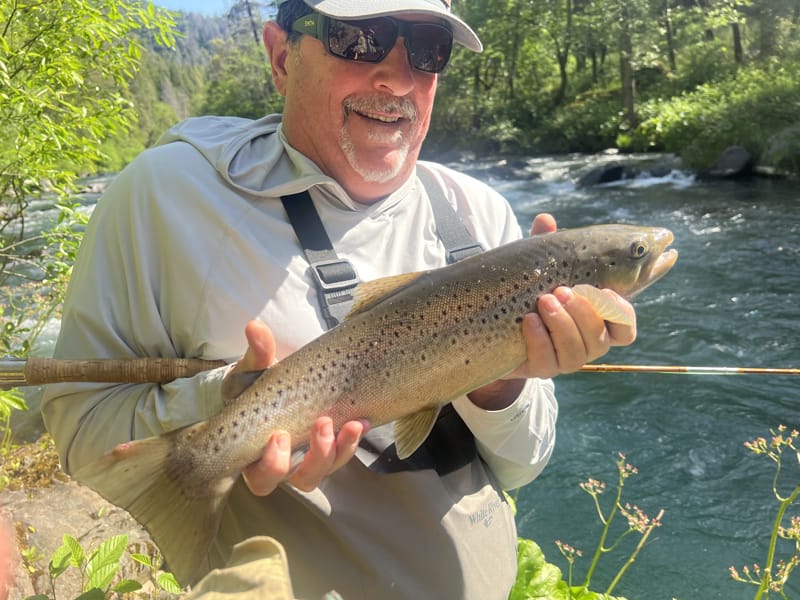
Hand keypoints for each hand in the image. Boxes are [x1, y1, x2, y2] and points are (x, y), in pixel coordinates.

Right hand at [226, 320, 368, 495]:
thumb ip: (256, 354)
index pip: (261, 477)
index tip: (280, 436)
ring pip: (325, 470)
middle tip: (324, 423)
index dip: (272, 465)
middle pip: (300, 479)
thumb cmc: (254, 385)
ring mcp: (306, 460)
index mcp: (254, 455)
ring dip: (341, 450)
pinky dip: (352, 441)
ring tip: (355, 423)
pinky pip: (341, 455)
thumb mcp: (252, 371)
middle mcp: (282, 466)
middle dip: (316, 456)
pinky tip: (364, 421)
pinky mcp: (328, 449)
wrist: (268, 387)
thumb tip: (255, 327)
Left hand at [467, 213, 636, 408]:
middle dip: (585, 313)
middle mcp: (585, 344)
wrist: (490, 324)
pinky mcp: (539, 369)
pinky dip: (539, 339)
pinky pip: (547, 361)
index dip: (621, 313)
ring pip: (578, 353)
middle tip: (562, 290)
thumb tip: (545, 220)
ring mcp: (563, 360)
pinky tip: (528, 320)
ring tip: (543, 301)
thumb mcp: (536, 268)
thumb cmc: (526, 291)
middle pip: (602, 339)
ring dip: (562, 325)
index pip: (625, 327)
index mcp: (595, 321)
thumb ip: (545, 246)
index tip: (604, 291)